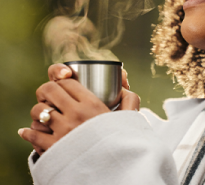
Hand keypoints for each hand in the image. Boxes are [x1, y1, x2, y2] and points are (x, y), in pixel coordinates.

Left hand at [18, 63, 139, 155]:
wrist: (114, 171)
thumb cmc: (121, 141)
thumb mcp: (130, 118)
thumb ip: (130, 100)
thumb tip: (124, 87)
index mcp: (92, 105)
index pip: (68, 82)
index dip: (62, 79)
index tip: (63, 84)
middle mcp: (76, 115)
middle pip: (49, 90)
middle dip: (47, 89)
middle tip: (50, 95)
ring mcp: (63, 132)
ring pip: (39, 111)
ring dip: (38, 110)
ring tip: (43, 113)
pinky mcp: (53, 149)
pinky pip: (33, 134)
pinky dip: (28, 131)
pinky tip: (27, 131)